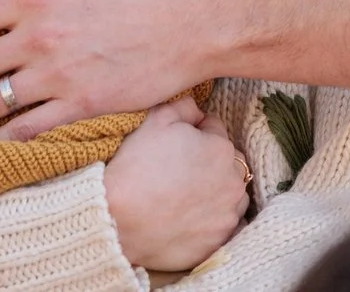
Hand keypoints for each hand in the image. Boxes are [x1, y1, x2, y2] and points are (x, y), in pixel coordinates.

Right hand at [100, 97, 250, 271]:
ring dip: (219, 192)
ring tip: (188, 196)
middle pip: (229, 163)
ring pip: (232, 196)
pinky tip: (198, 220)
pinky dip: (217, 222)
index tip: (177, 145)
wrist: (116, 219)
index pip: (215, 131)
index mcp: (221, 148)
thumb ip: (185, 106)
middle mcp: (233, 182)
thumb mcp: (156, 120)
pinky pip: (228, 228)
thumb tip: (198, 111)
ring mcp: (227, 215)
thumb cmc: (135, 167)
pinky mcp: (218, 242)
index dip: (195, 134)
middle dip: (211, 163)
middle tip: (181, 172)